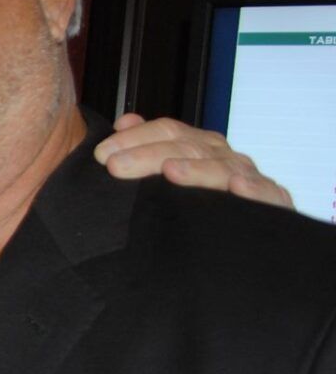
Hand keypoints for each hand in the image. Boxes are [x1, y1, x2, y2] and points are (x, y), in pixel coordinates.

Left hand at [93, 113, 292, 209]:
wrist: (231, 251)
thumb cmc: (193, 210)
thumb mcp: (164, 181)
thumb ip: (144, 150)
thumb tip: (124, 122)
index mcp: (198, 147)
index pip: (166, 131)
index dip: (134, 139)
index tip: (101, 155)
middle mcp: (222, 157)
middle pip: (188, 147)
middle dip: (149, 155)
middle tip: (116, 166)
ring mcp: (248, 178)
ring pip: (222, 167)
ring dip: (197, 169)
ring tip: (170, 171)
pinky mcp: (273, 204)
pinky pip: (268, 194)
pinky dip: (254, 189)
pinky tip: (236, 187)